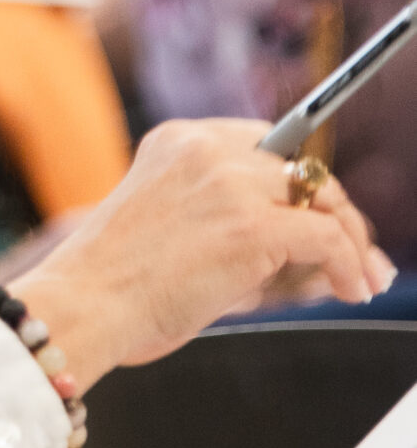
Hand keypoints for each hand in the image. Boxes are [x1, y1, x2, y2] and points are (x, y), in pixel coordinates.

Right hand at [20, 118, 392, 392]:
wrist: (84, 306)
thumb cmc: (116, 286)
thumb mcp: (173, 229)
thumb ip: (230, 221)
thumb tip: (312, 248)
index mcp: (176, 141)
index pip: (265, 143)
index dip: (300, 182)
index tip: (323, 212)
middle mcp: (205, 148)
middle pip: (301, 166)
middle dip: (336, 212)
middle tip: (359, 256)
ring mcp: (230, 183)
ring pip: (323, 196)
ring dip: (351, 240)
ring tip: (363, 278)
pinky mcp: (252, 225)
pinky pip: (328, 238)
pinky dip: (350, 266)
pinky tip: (349, 289)